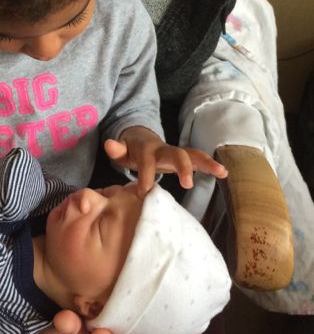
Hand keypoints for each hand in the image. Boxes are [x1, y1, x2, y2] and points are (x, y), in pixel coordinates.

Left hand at [105, 126, 226, 196]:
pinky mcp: (185, 158)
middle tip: (187, 184)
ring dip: (206, 162)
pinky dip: (211, 165)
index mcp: (146, 150)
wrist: (142, 141)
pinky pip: (199, 159)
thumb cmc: (131, 151)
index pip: (146, 162)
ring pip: (192, 154)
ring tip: (221, 172)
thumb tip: (109, 143)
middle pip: (175, 154)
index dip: (145, 175)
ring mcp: (176, 152)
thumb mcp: (121, 151)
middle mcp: (164, 149)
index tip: (144, 192)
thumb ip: (116, 149)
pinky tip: (224, 173)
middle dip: (182, 167)